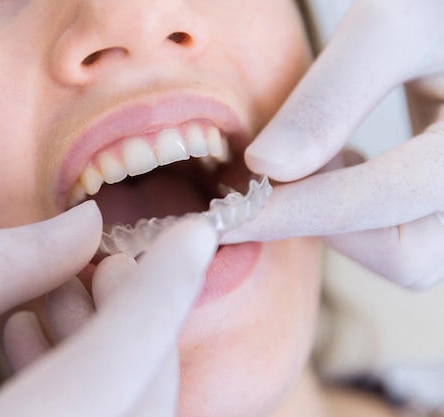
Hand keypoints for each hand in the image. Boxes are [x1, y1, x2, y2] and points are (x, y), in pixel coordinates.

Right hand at [0, 201, 216, 416]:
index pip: (126, 354)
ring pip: (128, 414)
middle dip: (138, 316)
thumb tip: (82, 225)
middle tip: (105, 265)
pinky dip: (89, 385)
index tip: (196, 232)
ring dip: (112, 349)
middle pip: (141, 391)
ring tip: (61, 296)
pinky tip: (31, 343)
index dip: (168, 283)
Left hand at [221, 0, 443, 288]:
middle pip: (406, 255)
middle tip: (280, 174)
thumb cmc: (436, 2)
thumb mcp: (392, 25)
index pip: (382, 205)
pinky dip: (354, 207)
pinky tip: (337, 158)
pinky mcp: (441, 190)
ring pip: (402, 250)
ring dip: (341, 219)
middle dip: (329, 223)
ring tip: (318, 154)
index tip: (232, 217)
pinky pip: (399, 227)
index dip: (298, 213)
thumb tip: (267, 168)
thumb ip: (331, 96)